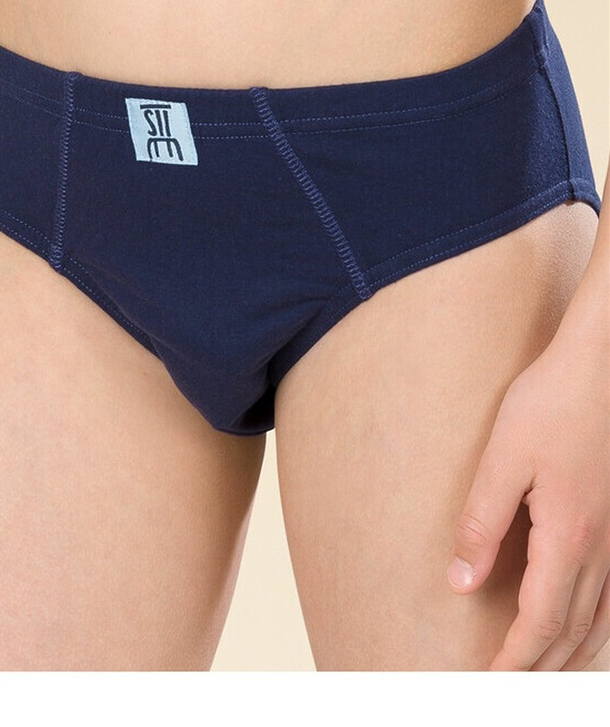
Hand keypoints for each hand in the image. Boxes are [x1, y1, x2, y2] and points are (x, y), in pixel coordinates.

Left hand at [446, 289, 609, 669]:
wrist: (604, 362)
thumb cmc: (552, 401)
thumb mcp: (503, 458)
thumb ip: (480, 523)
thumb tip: (460, 581)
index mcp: (568, 537)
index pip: (539, 622)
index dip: (514, 662)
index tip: (489, 687)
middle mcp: (603, 548)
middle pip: (572, 631)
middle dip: (541, 670)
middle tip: (509, 692)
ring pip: (602, 619)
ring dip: (571, 654)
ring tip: (546, 677)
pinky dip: (599, 625)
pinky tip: (589, 627)